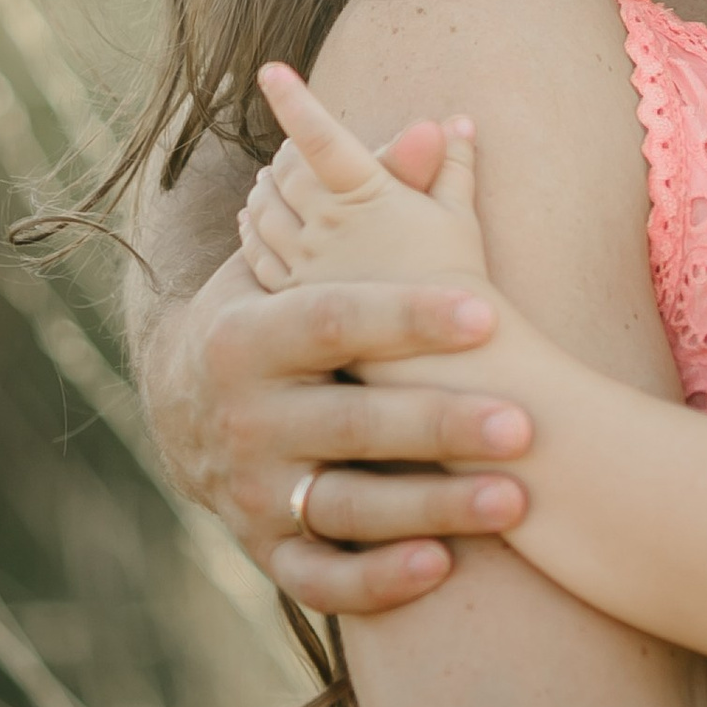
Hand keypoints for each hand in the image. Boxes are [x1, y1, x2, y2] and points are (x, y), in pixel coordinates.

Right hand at [149, 227, 535, 616]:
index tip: (485, 310)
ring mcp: (253, 492)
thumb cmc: (269, 312)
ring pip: (345, 508)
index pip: (334, 321)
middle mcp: (244, 418)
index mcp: (250, 336)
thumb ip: (371, 194)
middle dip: (437, 424)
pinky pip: (321, 578)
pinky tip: (442, 566)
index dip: (408, 318)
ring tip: (513, 498)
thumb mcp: (293, 254)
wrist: (181, 405)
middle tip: (525, 424)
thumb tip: (443, 126)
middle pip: (349, 422)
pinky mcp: (265, 550)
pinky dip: (376, 581)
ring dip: (428, 507)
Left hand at [241, 67, 488, 294]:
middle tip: (288, 145)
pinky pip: (256, 252)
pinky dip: (251, 229)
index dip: (294, 99)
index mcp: (366, 192)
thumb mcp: (459, 216)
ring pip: (263, 209)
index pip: (320, 135)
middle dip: (285, 152)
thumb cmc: (457, 281)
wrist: (443, 358)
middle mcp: (327, 222)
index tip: (270, 70)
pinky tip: (252, 221)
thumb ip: (453, 164)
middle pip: (285, 170)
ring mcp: (306, 260)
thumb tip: (460, 121)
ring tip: (268, 179)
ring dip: (263, 189)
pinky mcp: (294, 296)